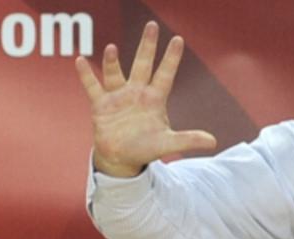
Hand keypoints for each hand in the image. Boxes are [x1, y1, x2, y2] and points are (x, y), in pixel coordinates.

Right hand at [74, 21, 216, 177]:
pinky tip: (80, 61)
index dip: (171, 58)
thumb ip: (188, 140)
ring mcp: (118, 96)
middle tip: (152, 25)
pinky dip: (86, 75)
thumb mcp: (168, 144)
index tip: (178, 39)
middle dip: (147, 46)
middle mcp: (137, 92)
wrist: (122, 158)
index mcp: (154, 99)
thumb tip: (213, 141)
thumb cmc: (145, 148)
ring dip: (113, 62)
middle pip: (143, 64)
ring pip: (115, 73)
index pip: (165, 74)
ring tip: (112, 48)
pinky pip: (92, 87)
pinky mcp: (101, 105)